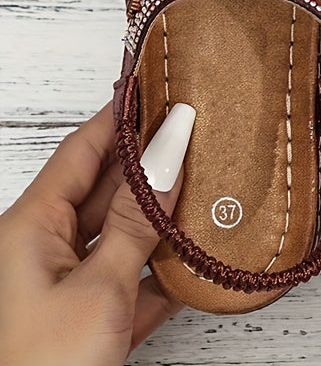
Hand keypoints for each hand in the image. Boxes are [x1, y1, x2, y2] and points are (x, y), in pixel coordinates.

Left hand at [0, 102, 192, 365]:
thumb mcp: (98, 285)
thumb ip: (137, 217)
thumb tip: (168, 147)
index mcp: (29, 228)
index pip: (82, 150)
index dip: (120, 114)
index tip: (158, 83)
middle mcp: (43, 249)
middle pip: (104, 188)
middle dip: (150, 160)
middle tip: (197, 129)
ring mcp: (67, 286)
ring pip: (121, 233)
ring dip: (163, 215)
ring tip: (208, 182)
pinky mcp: (89, 320)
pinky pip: (131, 278)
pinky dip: (163, 268)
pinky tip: (198, 257)